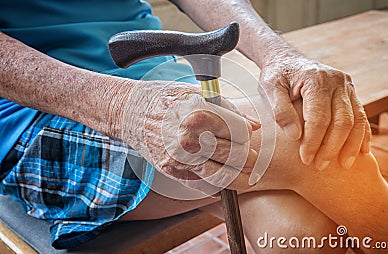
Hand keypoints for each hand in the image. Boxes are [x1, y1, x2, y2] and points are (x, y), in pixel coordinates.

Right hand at [118, 80, 259, 191]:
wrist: (132, 112)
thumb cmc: (167, 99)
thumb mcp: (198, 95)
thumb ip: (229, 111)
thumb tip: (254, 126)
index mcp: (198, 115)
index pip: (241, 132)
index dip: (247, 132)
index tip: (245, 132)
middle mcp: (189, 140)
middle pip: (236, 155)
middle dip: (247, 154)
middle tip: (248, 152)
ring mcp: (180, 159)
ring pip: (225, 176)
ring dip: (235, 170)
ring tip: (236, 163)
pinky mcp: (173, 172)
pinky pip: (205, 184)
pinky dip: (216, 181)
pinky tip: (218, 170)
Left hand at [259, 57, 370, 169]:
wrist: (286, 59)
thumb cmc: (276, 75)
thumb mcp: (269, 88)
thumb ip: (280, 111)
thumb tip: (294, 136)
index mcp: (316, 79)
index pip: (319, 118)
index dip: (313, 142)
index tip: (305, 159)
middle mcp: (337, 81)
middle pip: (342, 121)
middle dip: (331, 147)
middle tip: (320, 166)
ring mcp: (346, 86)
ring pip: (356, 120)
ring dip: (350, 145)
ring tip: (343, 165)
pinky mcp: (350, 92)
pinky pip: (361, 115)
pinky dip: (361, 134)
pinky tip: (360, 151)